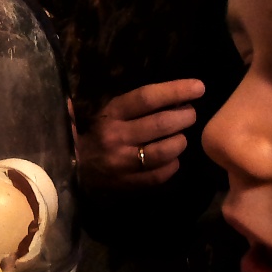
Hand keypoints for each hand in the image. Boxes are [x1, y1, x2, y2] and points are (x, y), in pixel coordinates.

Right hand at [75, 79, 204, 189]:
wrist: (74, 170)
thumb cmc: (94, 136)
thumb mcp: (103, 113)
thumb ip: (129, 102)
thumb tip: (165, 91)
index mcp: (110, 115)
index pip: (147, 98)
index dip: (175, 91)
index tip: (198, 87)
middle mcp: (116, 137)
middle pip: (160, 124)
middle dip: (184, 116)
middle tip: (191, 114)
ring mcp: (123, 163)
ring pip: (164, 151)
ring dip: (180, 142)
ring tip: (182, 137)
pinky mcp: (129, 184)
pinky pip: (160, 174)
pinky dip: (172, 165)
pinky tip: (173, 158)